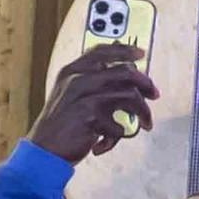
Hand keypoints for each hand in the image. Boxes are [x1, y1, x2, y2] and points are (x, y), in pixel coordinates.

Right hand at [29, 45, 157, 162]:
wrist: (43, 148)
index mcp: (72, 71)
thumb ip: (93, 82)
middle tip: (154, 95)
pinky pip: (121, 125)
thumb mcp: (71, 95)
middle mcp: (78, 79)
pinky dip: (118, 137)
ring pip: (131, 96)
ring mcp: (84, 96)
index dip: (124, 51)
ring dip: (144, 113)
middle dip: (146, 84)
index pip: (101, 52)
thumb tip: (126, 74)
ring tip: (145, 125)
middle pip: (126, 72)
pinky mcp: (91, 116)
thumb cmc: (62, 124)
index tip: (141, 54)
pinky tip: (104, 143)